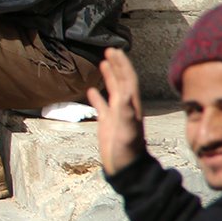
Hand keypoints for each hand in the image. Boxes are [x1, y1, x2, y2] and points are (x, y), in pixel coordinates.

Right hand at [87, 47, 147, 175]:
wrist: (125, 169)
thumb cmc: (127, 152)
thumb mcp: (127, 132)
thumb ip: (127, 114)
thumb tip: (127, 93)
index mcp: (130, 106)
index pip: (128, 80)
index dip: (122, 65)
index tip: (115, 51)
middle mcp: (125, 108)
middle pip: (122, 81)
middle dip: (117, 65)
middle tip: (110, 50)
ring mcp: (116, 115)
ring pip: (113, 91)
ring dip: (109, 77)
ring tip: (103, 64)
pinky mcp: (107, 124)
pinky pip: (102, 107)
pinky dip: (97, 97)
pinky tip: (91, 91)